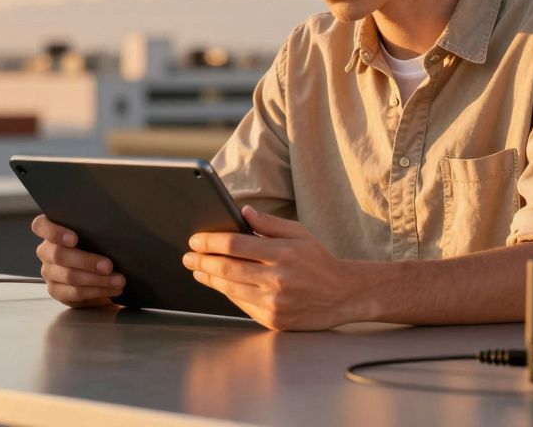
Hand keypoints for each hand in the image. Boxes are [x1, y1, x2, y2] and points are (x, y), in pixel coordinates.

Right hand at [31, 214, 124, 307]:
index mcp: (50, 231)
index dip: (55, 232)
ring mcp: (49, 272)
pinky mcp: (56, 290)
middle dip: (87, 261)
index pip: (40, 226)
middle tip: (108, 266)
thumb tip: (112, 229)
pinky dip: (97, 291)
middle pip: (59, 255)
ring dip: (97, 279)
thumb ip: (93, 228)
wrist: (95, 269)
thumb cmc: (94, 244)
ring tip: (118, 280)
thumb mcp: (92, 232)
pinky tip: (112, 289)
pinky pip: (76, 293)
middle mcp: (45, 251)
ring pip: (69, 276)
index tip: (74, 239)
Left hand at [182, 205, 374, 330]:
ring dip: (210, 280)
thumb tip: (242, 212)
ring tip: (198, 271)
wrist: (345, 295)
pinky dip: (229, 294)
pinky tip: (220, 285)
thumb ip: (269, 223)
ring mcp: (275, 303)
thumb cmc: (319, 261)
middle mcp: (278, 280)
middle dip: (202, 262)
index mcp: (283, 254)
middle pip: (228, 269)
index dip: (210, 242)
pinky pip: (243, 305)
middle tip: (188, 257)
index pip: (236, 245)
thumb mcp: (299, 233)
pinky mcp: (274, 320)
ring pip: (231, 290)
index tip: (195, 240)